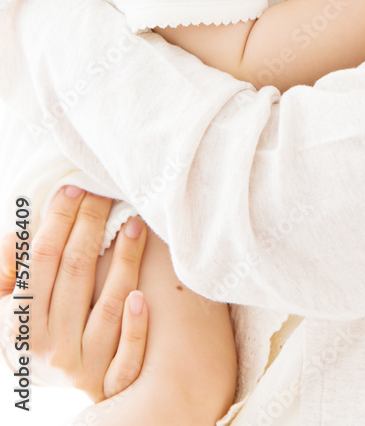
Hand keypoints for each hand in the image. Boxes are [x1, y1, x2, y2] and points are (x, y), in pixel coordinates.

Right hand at [0, 188, 147, 400]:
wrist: (51, 380)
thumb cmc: (33, 324)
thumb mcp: (7, 300)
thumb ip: (7, 267)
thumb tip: (14, 245)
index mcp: (21, 323)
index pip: (42, 259)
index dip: (58, 220)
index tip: (75, 189)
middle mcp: (51, 347)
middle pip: (76, 272)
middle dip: (92, 225)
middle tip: (107, 192)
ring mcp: (82, 367)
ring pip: (108, 306)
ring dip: (124, 261)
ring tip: (135, 224)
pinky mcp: (110, 383)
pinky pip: (126, 358)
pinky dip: (135, 328)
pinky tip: (142, 295)